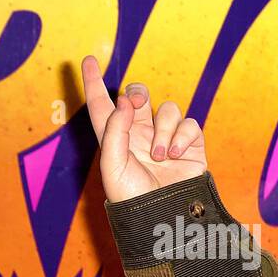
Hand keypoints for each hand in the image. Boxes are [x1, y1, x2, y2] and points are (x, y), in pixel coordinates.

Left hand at [81, 55, 207, 202]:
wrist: (161, 216)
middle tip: (135, 105)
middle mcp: (138, 134)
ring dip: (162, 129)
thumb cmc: (131, 197)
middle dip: (137, 93)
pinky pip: (188, 123)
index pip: (101, 106)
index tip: (88, 60)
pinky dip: (182, 135)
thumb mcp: (113, 167)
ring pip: (166, 108)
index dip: (95, 83)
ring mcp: (165, 137)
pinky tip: (174, 155)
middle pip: (138, 95)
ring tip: (158, 155)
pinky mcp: (189, 143)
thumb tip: (125, 103)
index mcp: (114, 139)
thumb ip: (114, 131)